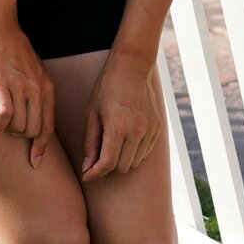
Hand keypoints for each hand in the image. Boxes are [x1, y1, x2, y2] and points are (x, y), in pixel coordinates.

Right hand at [0, 29, 54, 167]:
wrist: (1, 33)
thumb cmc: (17, 54)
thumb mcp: (37, 74)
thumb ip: (39, 95)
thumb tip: (35, 119)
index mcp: (48, 89)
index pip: (48, 126)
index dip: (41, 147)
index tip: (35, 161)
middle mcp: (37, 90)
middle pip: (32, 130)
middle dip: (20, 137)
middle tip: (9, 129)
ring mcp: (20, 88)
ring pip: (18, 126)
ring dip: (8, 131)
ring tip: (0, 123)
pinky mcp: (2, 86)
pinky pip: (5, 116)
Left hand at [81, 52, 161, 180]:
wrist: (132, 67)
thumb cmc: (107, 88)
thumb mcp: (92, 114)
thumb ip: (90, 143)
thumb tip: (88, 167)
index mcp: (118, 127)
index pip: (107, 163)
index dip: (95, 173)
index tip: (87, 175)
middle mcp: (137, 131)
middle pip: (122, 166)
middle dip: (107, 166)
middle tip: (97, 157)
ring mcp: (149, 130)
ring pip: (135, 162)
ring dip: (122, 160)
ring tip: (112, 146)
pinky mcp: (157, 127)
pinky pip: (145, 152)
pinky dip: (134, 153)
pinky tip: (125, 140)